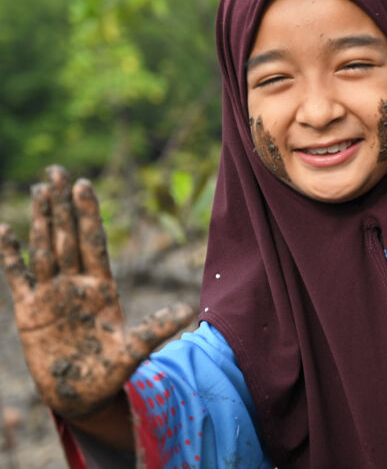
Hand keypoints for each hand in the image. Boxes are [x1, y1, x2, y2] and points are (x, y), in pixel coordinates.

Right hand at [0, 166, 193, 420]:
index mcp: (101, 287)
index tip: (84, 184)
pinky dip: (11, 255)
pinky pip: (17, 277)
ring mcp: (52, 294)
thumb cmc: (112, 373)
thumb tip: (189, 311)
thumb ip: (156, 329)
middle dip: (63, 205)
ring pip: (44, 249)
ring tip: (38, 189)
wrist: (82, 395)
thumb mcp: (135, 350)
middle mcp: (76, 284)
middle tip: (56, 171)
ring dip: (41, 220)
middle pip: (67, 236)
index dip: (88, 214)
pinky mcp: (30, 310)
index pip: (94, 241)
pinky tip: (5, 229)